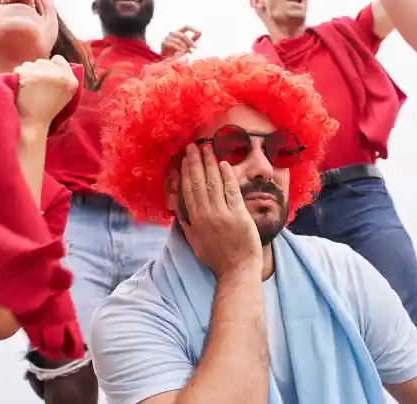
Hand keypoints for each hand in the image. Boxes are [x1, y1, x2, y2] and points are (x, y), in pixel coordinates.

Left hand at [15, 55, 79, 127]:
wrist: (32, 124)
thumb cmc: (46, 111)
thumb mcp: (64, 94)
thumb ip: (62, 77)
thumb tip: (52, 60)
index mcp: (73, 81)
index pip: (59, 60)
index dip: (49, 67)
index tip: (44, 79)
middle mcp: (63, 76)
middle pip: (43, 61)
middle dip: (36, 71)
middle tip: (35, 87)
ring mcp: (47, 75)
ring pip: (30, 64)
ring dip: (25, 73)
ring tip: (27, 89)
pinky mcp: (32, 76)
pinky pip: (20, 69)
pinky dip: (17, 76)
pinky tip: (20, 89)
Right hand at [160, 26, 201, 58]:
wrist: (165, 57)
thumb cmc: (176, 50)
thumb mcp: (186, 44)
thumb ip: (192, 39)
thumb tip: (201, 33)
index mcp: (179, 31)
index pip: (186, 27)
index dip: (193, 29)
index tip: (200, 32)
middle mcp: (172, 33)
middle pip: (183, 35)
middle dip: (190, 42)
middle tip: (195, 47)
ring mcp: (167, 37)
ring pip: (178, 41)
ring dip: (185, 47)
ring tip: (189, 52)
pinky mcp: (164, 43)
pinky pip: (173, 45)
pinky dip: (179, 49)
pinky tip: (182, 52)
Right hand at [179, 144, 261, 278]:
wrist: (237, 271)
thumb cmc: (217, 258)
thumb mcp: (195, 243)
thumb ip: (186, 225)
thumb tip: (176, 209)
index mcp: (195, 221)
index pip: (188, 191)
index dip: (186, 173)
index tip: (184, 158)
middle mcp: (207, 215)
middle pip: (199, 183)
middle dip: (195, 162)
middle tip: (193, 146)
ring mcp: (223, 215)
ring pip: (214, 183)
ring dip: (210, 163)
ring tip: (207, 148)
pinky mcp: (239, 215)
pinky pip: (231, 191)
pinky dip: (227, 176)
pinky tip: (224, 163)